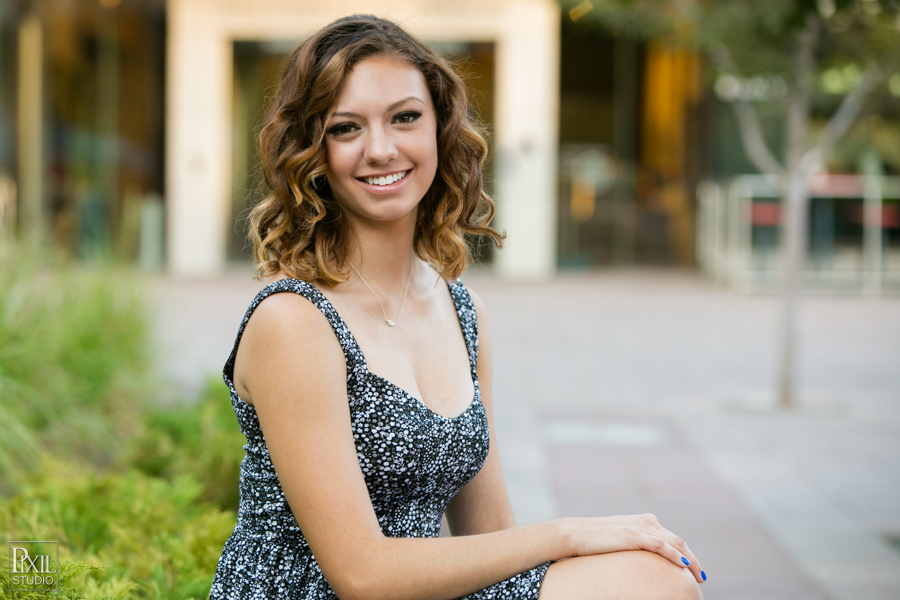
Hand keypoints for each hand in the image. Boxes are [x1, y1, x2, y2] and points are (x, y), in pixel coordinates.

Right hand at [554, 514, 705, 583]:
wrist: (575, 534)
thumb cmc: (594, 541)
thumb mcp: (620, 541)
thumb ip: (634, 544)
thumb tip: (641, 562)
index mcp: (644, 521)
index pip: (672, 538)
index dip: (685, 553)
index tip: (693, 569)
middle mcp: (646, 521)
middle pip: (678, 540)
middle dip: (693, 559)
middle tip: (702, 576)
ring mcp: (640, 527)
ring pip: (675, 543)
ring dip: (690, 559)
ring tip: (699, 575)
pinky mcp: (634, 535)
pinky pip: (661, 545)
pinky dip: (675, 555)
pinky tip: (684, 565)